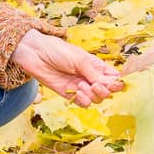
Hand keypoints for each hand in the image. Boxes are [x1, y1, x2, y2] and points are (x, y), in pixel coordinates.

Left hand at [11, 30, 125, 107]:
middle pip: (107, 92)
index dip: (118, 83)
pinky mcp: (69, 94)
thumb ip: (95, 74)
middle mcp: (90, 77)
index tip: (115, 83)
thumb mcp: (80, 59)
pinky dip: (83, 100)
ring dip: (92, 95)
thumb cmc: (58, 50)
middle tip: (95, 85)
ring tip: (82, 85)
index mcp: (97, 66)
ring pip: (96, 99)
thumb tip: (111, 85)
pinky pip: (83, 103)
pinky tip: (77, 92)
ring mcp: (80, 86)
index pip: (114, 78)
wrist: (35, 54)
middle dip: (105, 90)